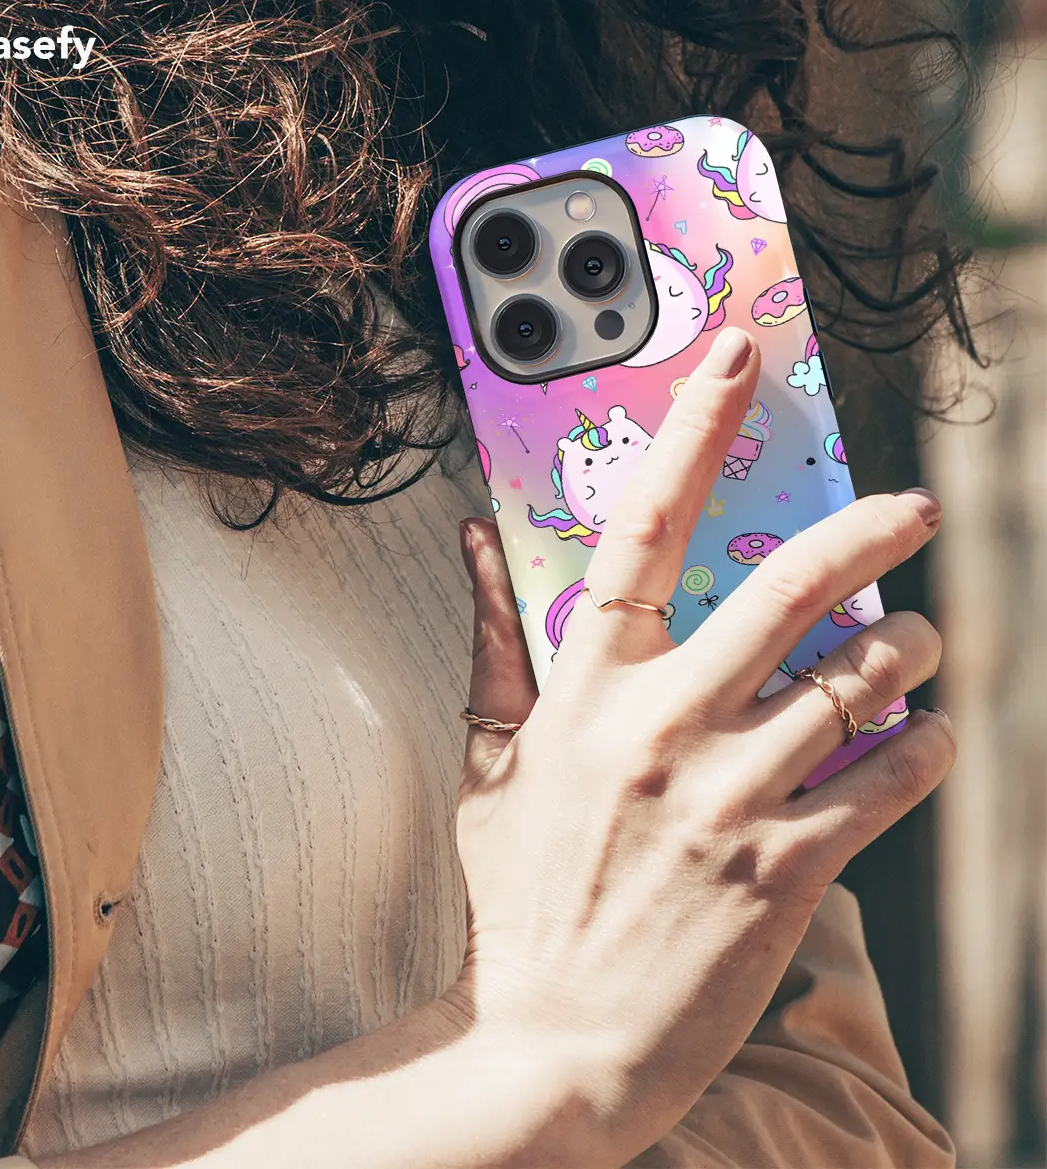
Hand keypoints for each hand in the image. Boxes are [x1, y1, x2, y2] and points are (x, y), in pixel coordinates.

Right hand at [452, 327, 953, 1164]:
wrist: (552, 1041)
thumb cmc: (520, 895)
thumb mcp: (490, 762)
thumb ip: (494, 643)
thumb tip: (475, 540)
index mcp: (585, 690)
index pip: (641, 527)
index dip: (691, 429)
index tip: (736, 356)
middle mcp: (662, 727)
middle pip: (789, 588)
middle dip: (869, 532)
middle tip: (911, 510)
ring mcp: (729, 796)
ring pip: (858, 680)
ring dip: (909, 650)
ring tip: (919, 645)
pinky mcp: (787, 868)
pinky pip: (887, 778)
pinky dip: (922, 745)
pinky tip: (921, 736)